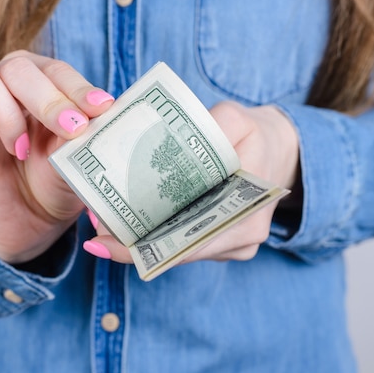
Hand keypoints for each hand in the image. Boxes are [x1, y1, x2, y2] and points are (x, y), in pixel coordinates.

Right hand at [0, 51, 114, 262]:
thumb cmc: (55, 181)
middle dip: (48, 100)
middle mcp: (6, 83)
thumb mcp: (76, 159)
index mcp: (42, 83)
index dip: (77, 88)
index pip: (56, 70)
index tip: (100, 110)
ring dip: (4, 112)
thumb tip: (103, 110)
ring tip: (19, 149)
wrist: (27, 221)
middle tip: (70, 131)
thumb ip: (82, 134)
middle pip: (18, 67)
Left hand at [83, 102, 298, 263]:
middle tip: (95, 230)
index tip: (104, 241)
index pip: (190, 242)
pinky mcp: (221, 242)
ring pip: (178, 252)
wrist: (278, 148)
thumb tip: (171, 140)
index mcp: (248, 213)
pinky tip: (128, 223)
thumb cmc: (254, 134)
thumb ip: (211, 125)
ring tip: (102, 224)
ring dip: (142, 242)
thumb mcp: (236, 118)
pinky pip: (184, 244)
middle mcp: (242, 239)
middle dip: (134, 246)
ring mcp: (232, 245)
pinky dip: (157, 236)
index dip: (146, 247)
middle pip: (178, 254)